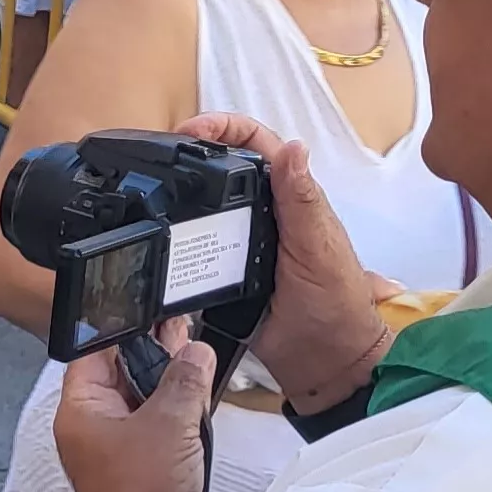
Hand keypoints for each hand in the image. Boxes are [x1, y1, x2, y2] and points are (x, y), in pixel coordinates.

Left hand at [55, 331, 217, 491]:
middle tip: (176, 325)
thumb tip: (194, 352)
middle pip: (122, 374)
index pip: (94, 355)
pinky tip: (198, 386)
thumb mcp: (169, 423)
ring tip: (191, 346)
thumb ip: (184, 380)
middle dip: (152, 351)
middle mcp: (95, 426)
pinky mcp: (146, 460)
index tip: (147, 311)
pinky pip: (160, 423)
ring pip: (144, 398)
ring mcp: (120, 444)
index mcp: (81, 411)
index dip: (121, 331)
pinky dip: (178, 407)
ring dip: (169, 378)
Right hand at [172, 113, 391, 413]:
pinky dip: (179, 236)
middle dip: (191, 153)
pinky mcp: (227, 272)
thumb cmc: (336, 307)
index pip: (256, 143)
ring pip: (207, 204)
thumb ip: (303, 201)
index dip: (223, 128)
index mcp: (293, 197)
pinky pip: (197, 246)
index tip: (191, 131)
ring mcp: (245, 242)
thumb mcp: (318, 248)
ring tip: (154, 188)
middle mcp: (267, 213)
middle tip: (161, 155)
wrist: (325, 364)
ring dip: (182, 192)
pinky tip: (163, 234)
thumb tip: (293, 149)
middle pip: (223, 167)